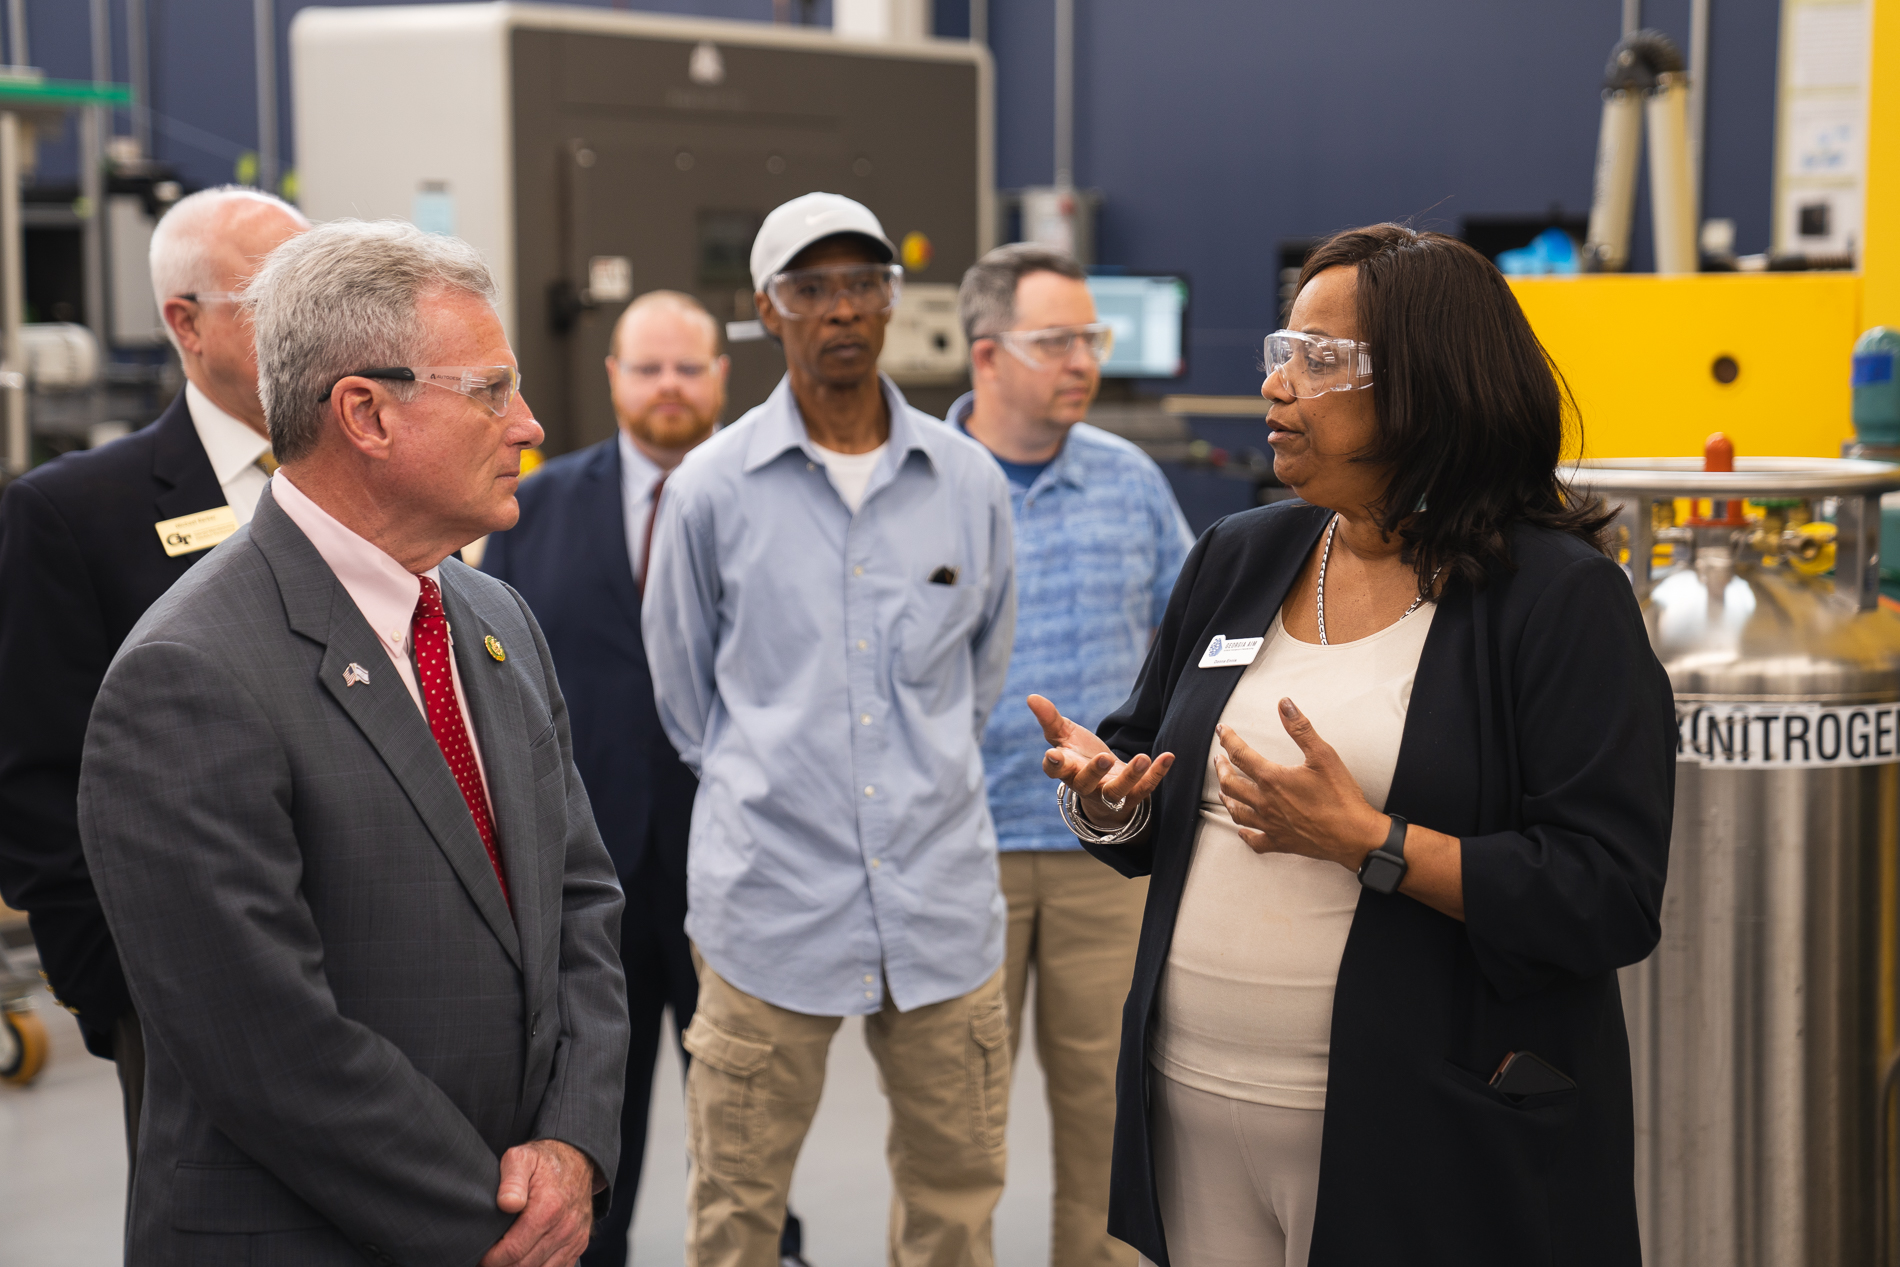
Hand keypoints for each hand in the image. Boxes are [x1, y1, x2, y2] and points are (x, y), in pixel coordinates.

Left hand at [480, 1139, 596, 1266]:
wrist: (578, 1159)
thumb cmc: (543, 1161)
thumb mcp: (521, 1158)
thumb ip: (511, 1180)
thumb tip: (507, 1204)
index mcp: (548, 1208)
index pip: (513, 1250)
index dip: (491, 1259)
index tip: (480, 1257)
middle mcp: (565, 1227)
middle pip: (525, 1265)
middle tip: (487, 1262)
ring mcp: (574, 1238)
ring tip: (503, 1261)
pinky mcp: (579, 1244)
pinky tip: (524, 1261)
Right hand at [1028, 694, 1173, 828]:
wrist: (1104, 786)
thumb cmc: (1079, 758)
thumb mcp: (1065, 736)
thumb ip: (1050, 719)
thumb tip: (1031, 696)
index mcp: (1066, 770)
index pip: (1055, 771)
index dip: (1053, 764)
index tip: (1053, 755)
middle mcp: (1086, 785)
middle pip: (1086, 784)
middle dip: (1095, 772)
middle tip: (1104, 758)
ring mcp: (1109, 794)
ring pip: (1117, 791)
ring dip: (1131, 776)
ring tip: (1143, 757)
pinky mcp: (1133, 795)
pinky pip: (1146, 788)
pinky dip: (1157, 774)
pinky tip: (1168, 757)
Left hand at [1213, 698, 1387, 871]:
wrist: (1355, 835)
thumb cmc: (1341, 796)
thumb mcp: (1323, 755)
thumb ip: (1300, 729)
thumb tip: (1284, 704)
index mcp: (1272, 779)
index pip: (1240, 754)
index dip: (1228, 739)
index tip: (1222, 730)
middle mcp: (1265, 802)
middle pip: (1231, 784)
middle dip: (1222, 769)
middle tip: (1219, 759)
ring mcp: (1271, 824)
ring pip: (1238, 812)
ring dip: (1227, 798)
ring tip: (1224, 790)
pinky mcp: (1280, 842)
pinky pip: (1255, 840)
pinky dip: (1245, 833)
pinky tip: (1242, 830)